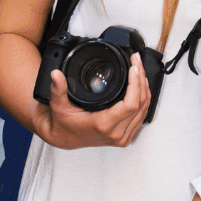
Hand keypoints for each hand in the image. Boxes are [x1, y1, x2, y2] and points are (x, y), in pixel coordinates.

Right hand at [33, 52, 151, 148]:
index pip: (131, 104)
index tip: (133, 67)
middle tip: (136, 62)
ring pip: (144, 109)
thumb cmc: (64, 124)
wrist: (64, 139)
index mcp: (103, 125)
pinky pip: (141, 116)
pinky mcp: (125, 137)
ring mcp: (122, 137)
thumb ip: (58, 89)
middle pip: (141, 104)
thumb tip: (56, 74)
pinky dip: (143, 99)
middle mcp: (115, 133)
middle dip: (141, 79)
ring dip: (145, 88)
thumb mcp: (59, 105)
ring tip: (140, 69)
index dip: (136, 84)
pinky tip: (141, 87)